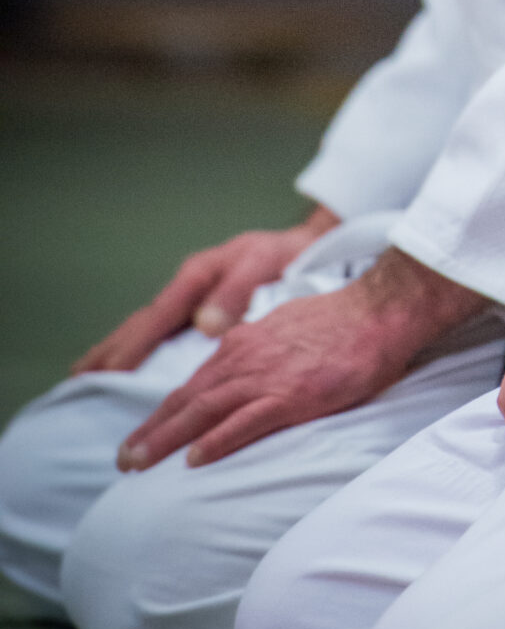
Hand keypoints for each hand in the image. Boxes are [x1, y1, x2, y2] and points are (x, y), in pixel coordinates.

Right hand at [72, 206, 339, 372]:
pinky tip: (124, 364)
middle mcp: (186, 287)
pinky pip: (160, 331)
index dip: (133, 348)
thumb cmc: (282, 255)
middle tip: (79, 383)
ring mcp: (189, 297)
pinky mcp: (197, 307)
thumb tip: (204, 326)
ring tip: (85, 376)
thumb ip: (235, 293)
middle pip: (140, 323)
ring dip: (115, 350)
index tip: (110, 374)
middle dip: (110, 352)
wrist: (301, 245)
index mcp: (196, 276)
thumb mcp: (261, 264)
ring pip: (145, 327)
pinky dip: (137, 347)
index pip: (157, 318)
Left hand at [115, 248, 482, 468]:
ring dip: (166, 439)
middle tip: (122, 461)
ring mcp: (267, 378)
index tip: (141, 436)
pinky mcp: (293, 396)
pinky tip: (195, 460)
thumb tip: (245, 360)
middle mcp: (245, 359)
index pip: (193, 385)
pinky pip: (246, 423)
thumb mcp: (286, 328)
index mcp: (244, 345)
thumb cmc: (342, 322)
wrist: (379, 311)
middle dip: (150, 432)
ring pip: (204, 412)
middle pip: (186, 401)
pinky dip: (217, 441)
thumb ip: (260, 348)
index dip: (163, 413)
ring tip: (138, 464)